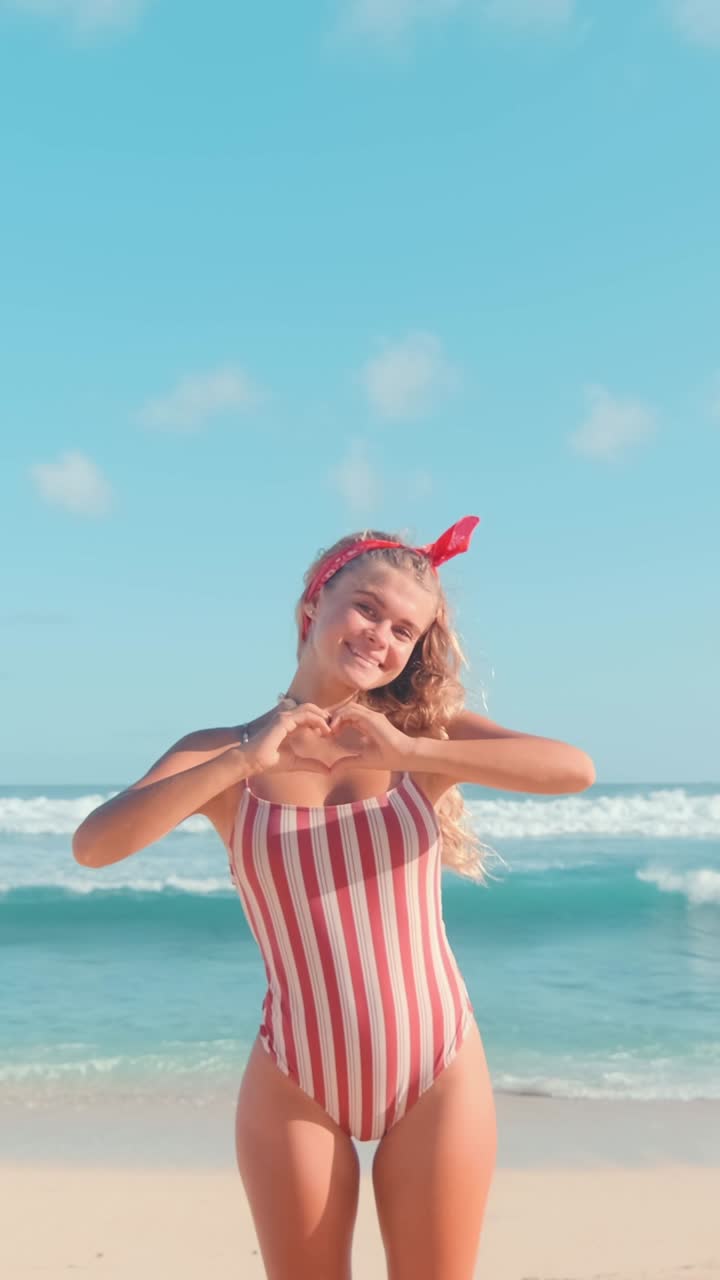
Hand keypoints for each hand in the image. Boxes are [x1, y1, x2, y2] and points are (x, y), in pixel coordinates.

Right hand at [242, 703, 360, 775]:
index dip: (323, 723)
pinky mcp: (283, 720)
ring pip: (310, 709)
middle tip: (336, 729)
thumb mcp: (295, 763)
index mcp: (290, 726)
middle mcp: (288, 718)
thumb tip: (328, 771)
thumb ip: (311, 764)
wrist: (252, 762)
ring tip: (332, 730)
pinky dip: (317, 720)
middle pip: (312, 710)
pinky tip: (324, 731)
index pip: (310, 717)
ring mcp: (285, 717)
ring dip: (323, 717)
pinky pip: (305, 715)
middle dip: (325, 717)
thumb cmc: (269, 762)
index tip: (333, 735)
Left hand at [326, 702, 414, 771]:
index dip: (336, 723)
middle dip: (332, 718)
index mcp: (367, 724)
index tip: (327, 735)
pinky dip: (341, 718)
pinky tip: (335, 730)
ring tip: (329, 731)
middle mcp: (369, 717)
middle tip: (323, 730)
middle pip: (345, 709)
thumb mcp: (363, 760)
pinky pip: (352, 712)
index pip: (347, 716)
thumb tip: (332, 770)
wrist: (405, 756)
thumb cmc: (389, 758)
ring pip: (348, 708)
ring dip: (335, 717)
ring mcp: (371, 716)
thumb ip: (348, 762)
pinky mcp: (373, 718)